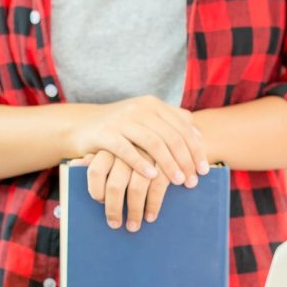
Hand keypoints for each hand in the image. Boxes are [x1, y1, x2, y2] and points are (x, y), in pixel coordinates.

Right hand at [70, 96, 207, 187]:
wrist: (82, 124)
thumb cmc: (120, 127)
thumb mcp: (145, 118)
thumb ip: (169, 121)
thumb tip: (198, 132)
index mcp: (154, 105)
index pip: (183, 127)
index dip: (196, 149)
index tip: (204, 170)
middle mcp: (140, 108)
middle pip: (172, 136)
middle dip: (186, 160)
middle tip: (193, 181)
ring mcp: (122, 120)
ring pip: (153, 143)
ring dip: (168, 165)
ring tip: (178, 181)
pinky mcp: (106, 133)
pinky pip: (128, 151)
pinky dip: (142, 165)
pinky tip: (153, 177)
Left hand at [77, 152, 171, 231]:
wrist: (169, 128)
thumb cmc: (133, 146)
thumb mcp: (114, 147)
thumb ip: (95, 157)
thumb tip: (73, 164)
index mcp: (111, 147)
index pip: (95, 171)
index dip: (95, 190)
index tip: (99, 202)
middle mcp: (127, 151)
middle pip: (114, 185)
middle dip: (114, 209)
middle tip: (115, 224)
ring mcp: (148, 156)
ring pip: (136, 190)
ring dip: (134, 212)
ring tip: (133, 226)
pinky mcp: (166, 163)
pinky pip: (157, 188)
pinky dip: (153, 205)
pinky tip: (150, 217)